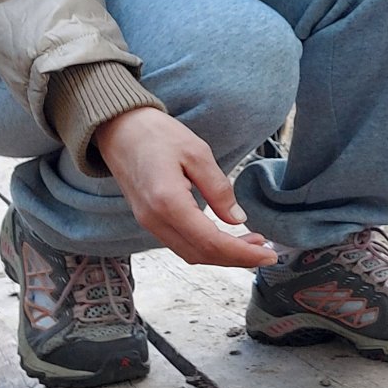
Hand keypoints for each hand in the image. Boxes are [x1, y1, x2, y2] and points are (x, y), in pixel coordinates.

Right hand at [96, 108, 278, 266]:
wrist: (118, 129)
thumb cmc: (156, 134)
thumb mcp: (197, 153)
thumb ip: (218, 189)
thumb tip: (238, 219)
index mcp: (167, 202)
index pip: (211, 242)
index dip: (243, 253)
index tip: (269, 254)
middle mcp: (154, 220)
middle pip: (201, 254)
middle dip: (236, 258)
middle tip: (266, 251)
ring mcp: (148, 222)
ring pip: (190, 253)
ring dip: (222, 255)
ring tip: (251, 243)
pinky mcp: (149, 220)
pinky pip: (180, 243)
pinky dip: (205, 247)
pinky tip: (225, 237)